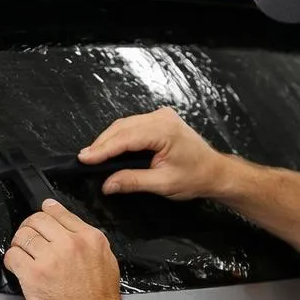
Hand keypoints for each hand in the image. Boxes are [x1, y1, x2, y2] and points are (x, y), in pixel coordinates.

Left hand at [4, 199, 124, 299]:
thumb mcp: (107, 262)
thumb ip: (89, 243)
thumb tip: (72, 231)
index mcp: (90, 238)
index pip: (58, 212)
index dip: (45, 213)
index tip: (41, 216)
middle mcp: (70, 244)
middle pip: (37, 220)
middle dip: (29, 228)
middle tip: (27, 238)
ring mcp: (50, 258)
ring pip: (22, 236)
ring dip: (18, 245)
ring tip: (22, 254)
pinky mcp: (33, 274)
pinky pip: (12, 255)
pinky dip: (11, 260)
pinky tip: (17, 267)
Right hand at [80, 107, 230, 199]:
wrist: (215, 171)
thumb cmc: (195, 177)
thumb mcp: (163, 184)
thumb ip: (133, 182)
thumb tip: (107, 184)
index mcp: (164, 131)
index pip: (126, 138)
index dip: (103, 149)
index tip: (84, 158)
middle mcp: (162, 118)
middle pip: (122, 127)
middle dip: (102, 143)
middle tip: (84, 159)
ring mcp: (161, 116)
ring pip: (125, 125)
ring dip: (108, 139)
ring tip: (92, 155)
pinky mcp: (160, 120)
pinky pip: (133, 125)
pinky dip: (119, 136)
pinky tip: (109, 148)